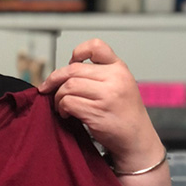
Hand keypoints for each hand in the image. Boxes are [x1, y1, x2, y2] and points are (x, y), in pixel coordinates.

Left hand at [38, 39, 163, 171]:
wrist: (137, 139)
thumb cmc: (124, 113)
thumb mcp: (120, 84)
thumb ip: (99, 74)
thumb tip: (64, 71)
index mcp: (119, 68)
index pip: (96, 47)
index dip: (78, 52)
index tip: (70, 63)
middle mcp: (115, 79)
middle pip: (73, 70)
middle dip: (55, 79)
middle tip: (48, 88)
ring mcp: (107, 95)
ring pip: (68, 86)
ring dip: (58, 97)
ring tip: (61, 105)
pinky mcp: (97, 112)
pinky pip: (68, 103)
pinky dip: (62, 108)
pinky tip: (67, 114)